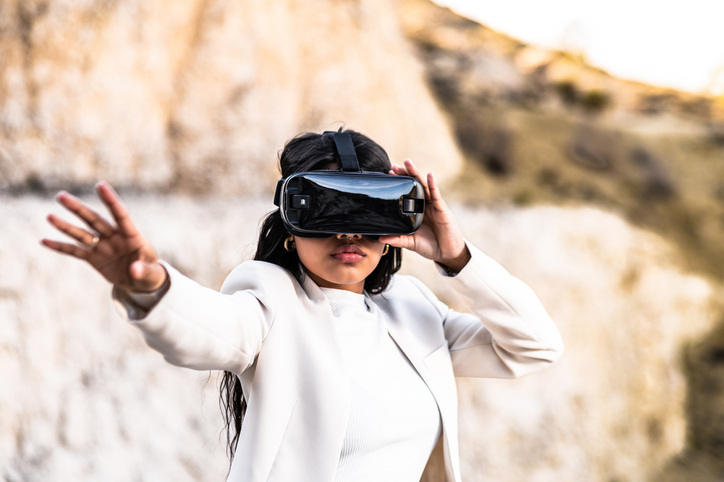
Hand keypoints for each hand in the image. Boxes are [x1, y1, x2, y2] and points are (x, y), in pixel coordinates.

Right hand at [41, 182, 166, 292]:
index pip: (120, 215)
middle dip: (78, 209)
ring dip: (66, 226)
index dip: (110, 201)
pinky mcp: (93, 258)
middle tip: (61, 196)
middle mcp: (114, 237)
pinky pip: (75, 251)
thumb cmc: (150, 274)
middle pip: (94, 220)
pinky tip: (45, 241)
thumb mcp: (151, 274)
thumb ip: (144, 270)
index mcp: (132, 236)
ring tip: (49, 216)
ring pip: (82, 234)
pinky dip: (61, 247)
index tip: (100, 185)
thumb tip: (134, 269)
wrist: (141, 282)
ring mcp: (102, 246)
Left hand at [380, 159, 470, 272]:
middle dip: (405, 174)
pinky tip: (429, 175)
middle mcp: (424, 205)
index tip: (388, 175)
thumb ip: (397, 239)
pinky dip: (433, 184)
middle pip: (414, 186)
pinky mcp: (442, 209)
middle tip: (394, 166)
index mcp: (416, 211)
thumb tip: (381, 238)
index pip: (406, 193)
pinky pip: (436, 195)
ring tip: (408, 163)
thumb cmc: (430, 246)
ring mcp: (434, 206)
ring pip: (424, 186)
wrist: (446, 254)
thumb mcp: (411, 243)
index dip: (398, 184)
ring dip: (416, 173)